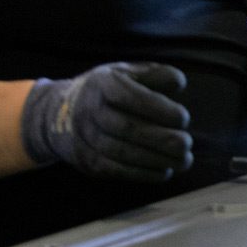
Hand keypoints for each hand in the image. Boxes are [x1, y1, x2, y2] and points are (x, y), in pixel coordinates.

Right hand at [19, 62, 192, 181]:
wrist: (59, 115)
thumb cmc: (108, 90)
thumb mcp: (128, 72)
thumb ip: (155, 75)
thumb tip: (179, 83)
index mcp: (102, 83)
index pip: (128, 96)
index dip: (157, 108)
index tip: (183, 118)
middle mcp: (89, 110)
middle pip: (125, 128)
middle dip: (160, 139)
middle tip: (187, 144)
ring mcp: (84, 138)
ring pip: (120, 153)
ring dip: (155, 160)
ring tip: (184, 161)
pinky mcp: (86, 161)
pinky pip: (114, 170)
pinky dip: (141, 174)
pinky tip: (165, 172)